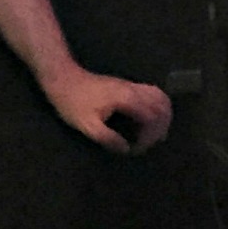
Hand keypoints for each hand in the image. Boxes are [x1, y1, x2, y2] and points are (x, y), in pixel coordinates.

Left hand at [41, 67, 172, 154]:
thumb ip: (108, 138)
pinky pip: (153, 92)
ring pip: (160, 96)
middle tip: (151, 143)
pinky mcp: (128, 85)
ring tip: (157, 132)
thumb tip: (126, 149)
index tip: (136, 149)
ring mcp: (132, 85)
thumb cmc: (73, 103)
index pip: (151, 118)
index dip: (148, 137)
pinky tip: (150, 117)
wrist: (63, 79)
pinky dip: (158, 106)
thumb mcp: (87, 125)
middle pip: (162, 106)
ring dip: (164, 115)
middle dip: (161, 127)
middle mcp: (134, 90)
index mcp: (127, 99)